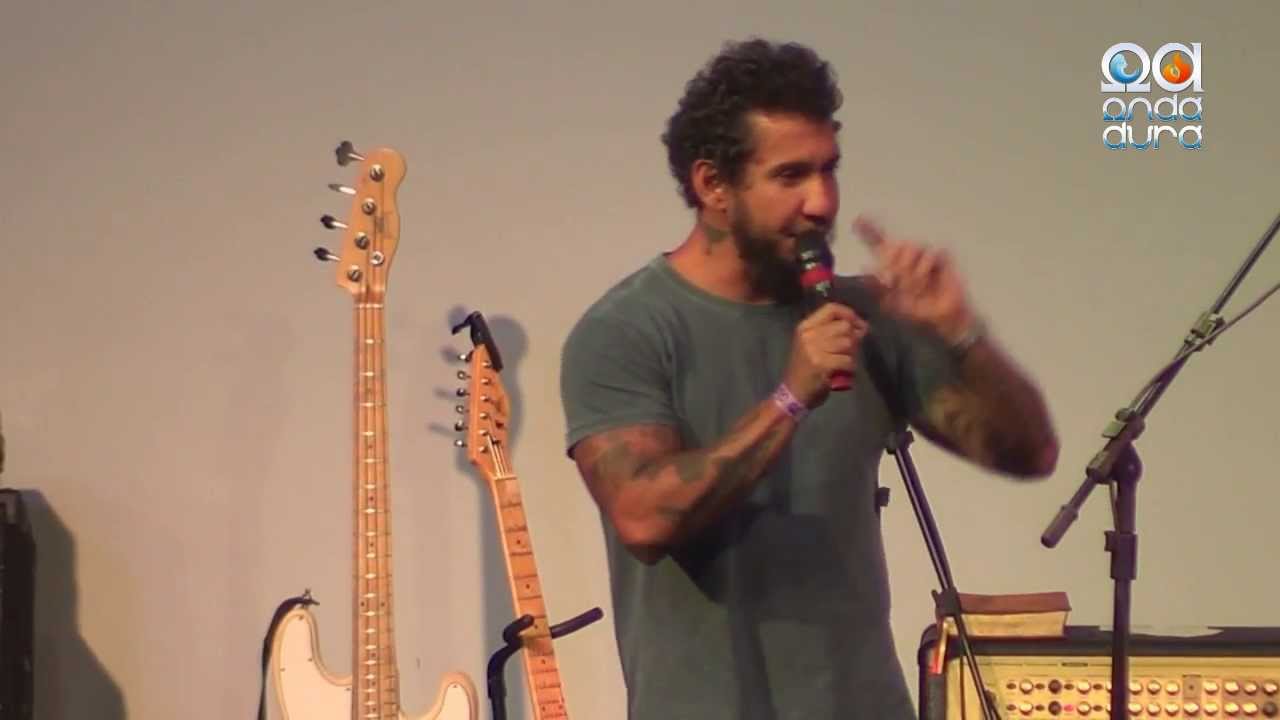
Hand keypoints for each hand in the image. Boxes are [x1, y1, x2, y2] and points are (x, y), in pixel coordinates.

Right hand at [783, 302, 868, 407]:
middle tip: (851, 351)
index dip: (849, 314)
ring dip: (852, 354)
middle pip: (843, 326)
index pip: (831, 308)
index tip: (858, 324)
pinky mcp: (821, 364)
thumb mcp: (813, 345)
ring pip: (848, 342)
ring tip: (845, 362)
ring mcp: (814, 349)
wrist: (792, 393)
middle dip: (853, 338)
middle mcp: (808, 335)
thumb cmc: (805, 369)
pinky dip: (850, 367)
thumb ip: (833, 333)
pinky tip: (844, 372)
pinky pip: (848, 360)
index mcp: (805, 327)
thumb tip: (862, 326)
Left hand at [853, 215, 976, 344]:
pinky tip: (926, 282)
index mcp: (893, 264)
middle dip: (890, 262)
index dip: (869, 230)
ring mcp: (924, 255)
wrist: (940, 317)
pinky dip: (925, 269)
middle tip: (890, 282)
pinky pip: (930, 253)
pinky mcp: (941, 257)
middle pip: (894, 244)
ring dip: (908, 270)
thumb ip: (877, 286)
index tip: (857, 220)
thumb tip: (864, 266)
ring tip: (912, 286)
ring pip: (911, 247)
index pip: (879, 243)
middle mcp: (907, 256)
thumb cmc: (917, 308)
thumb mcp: (891, 301)